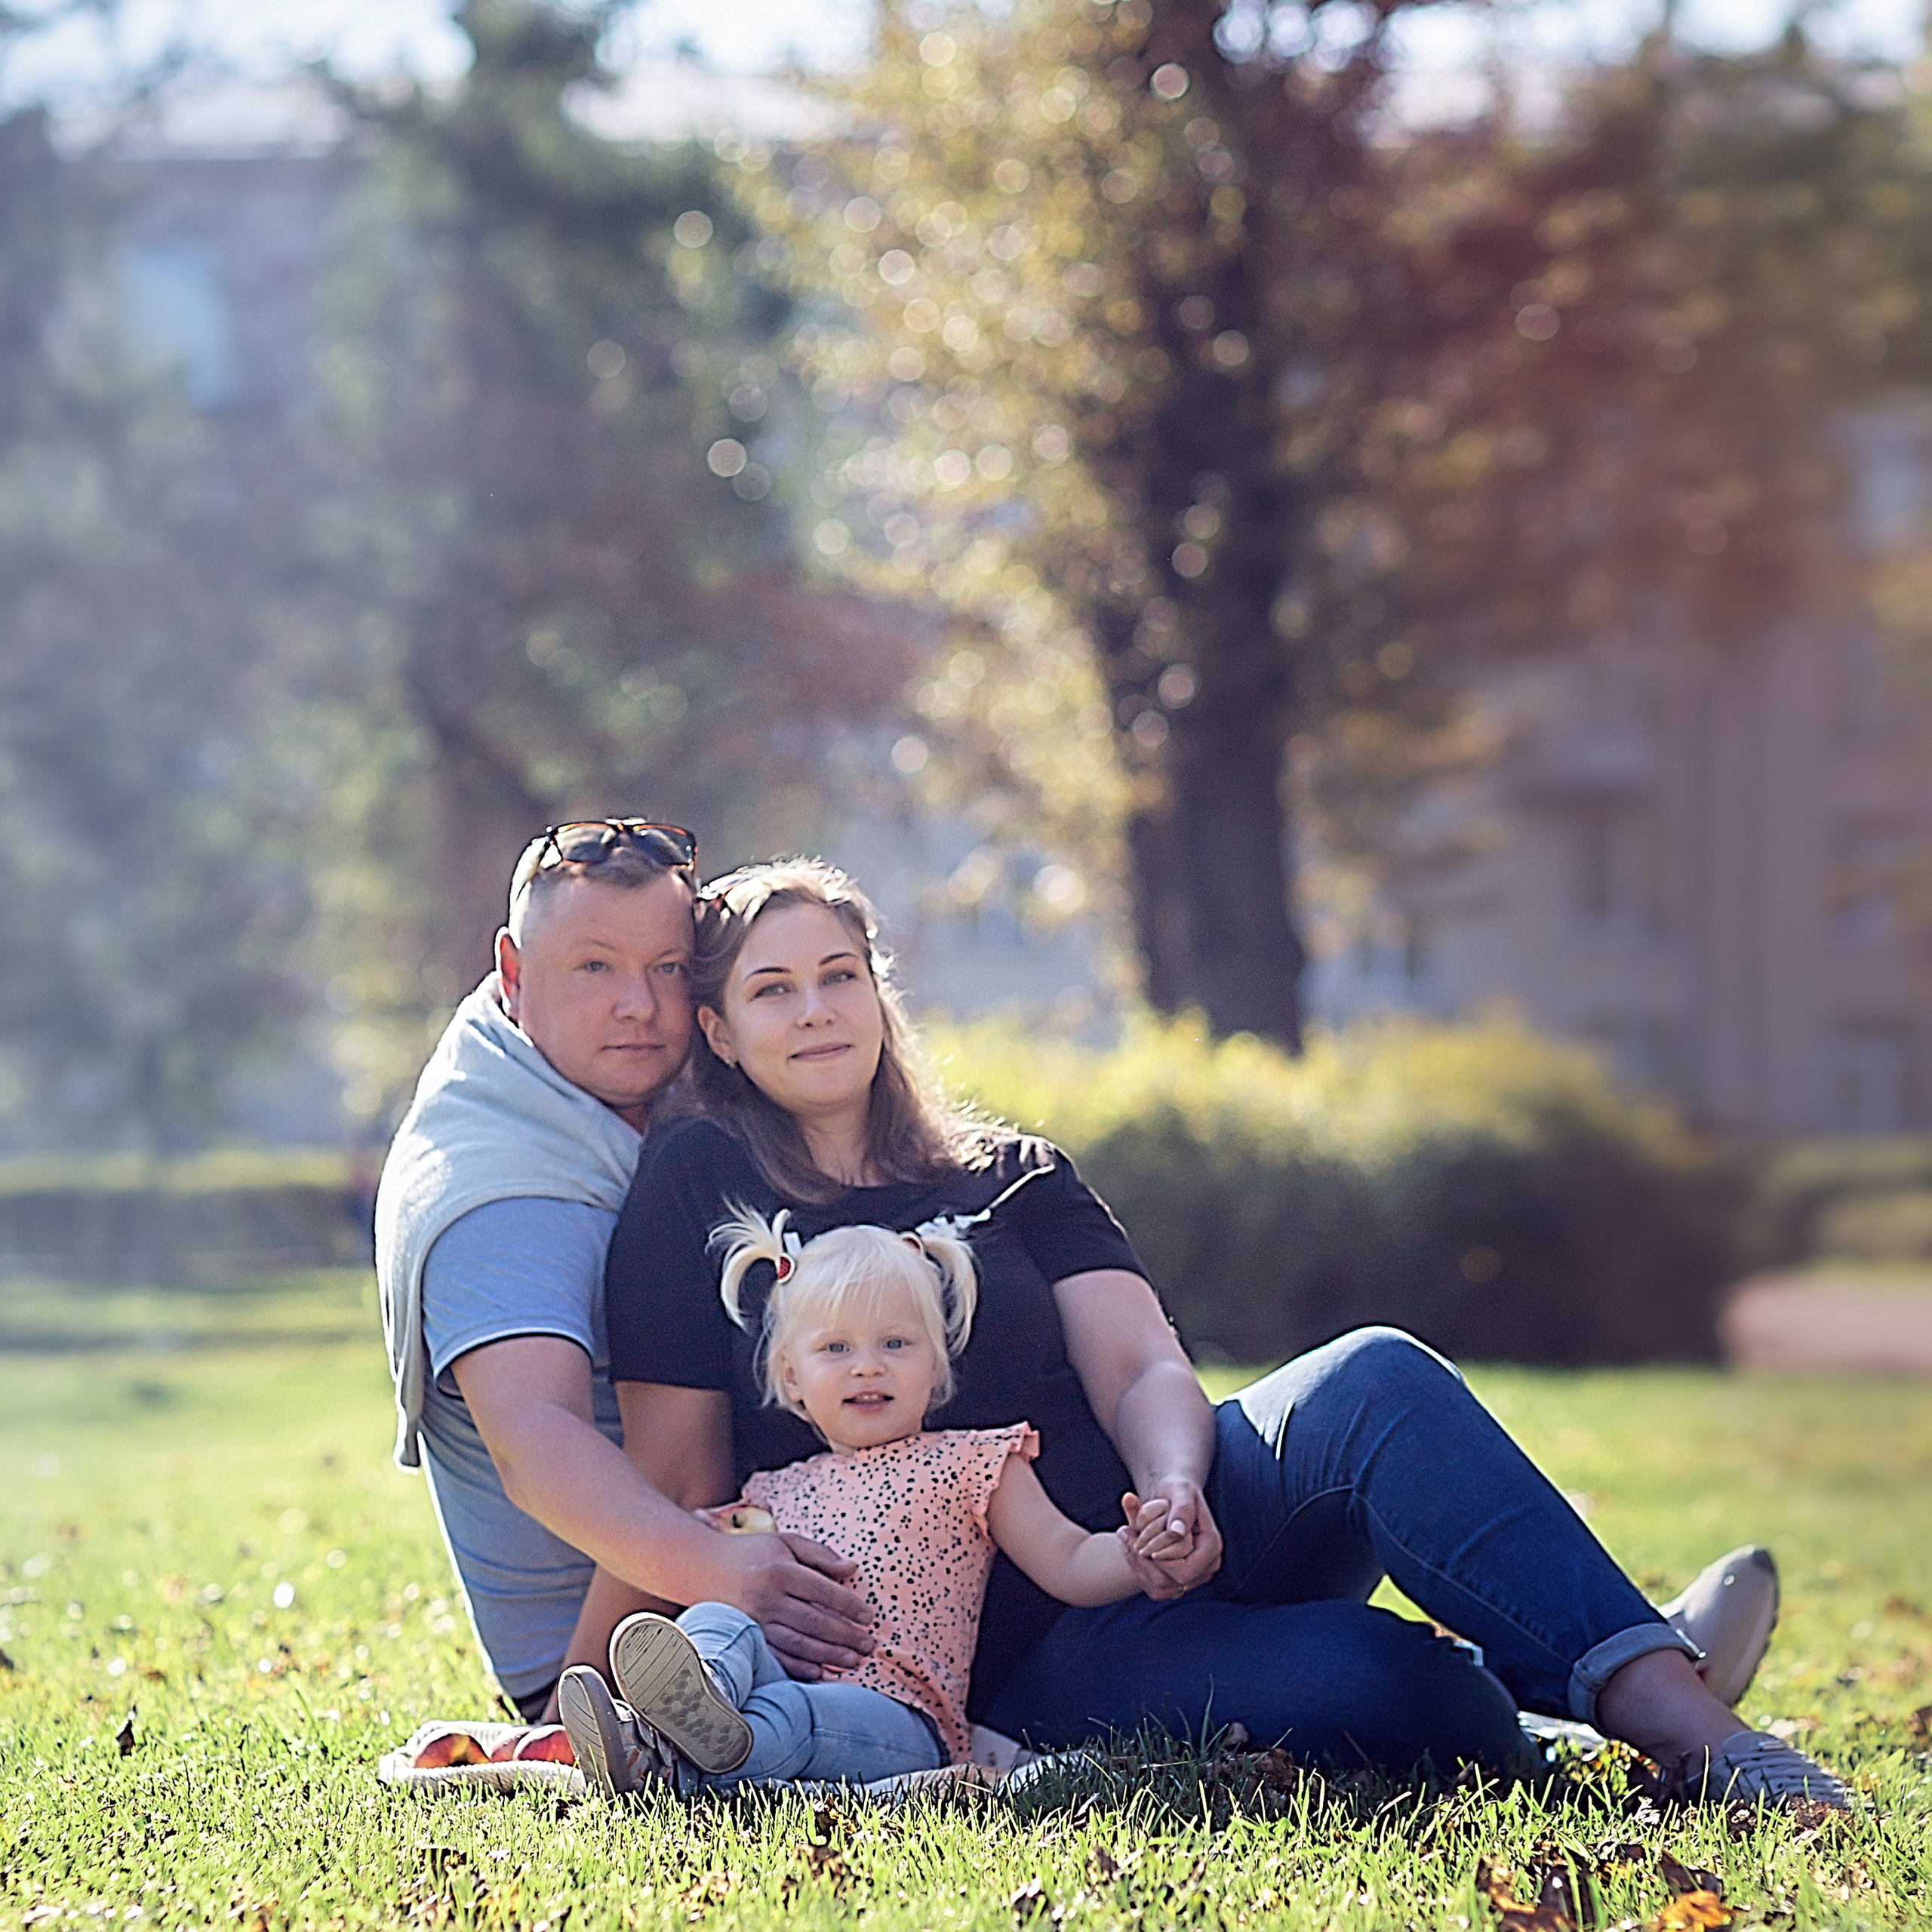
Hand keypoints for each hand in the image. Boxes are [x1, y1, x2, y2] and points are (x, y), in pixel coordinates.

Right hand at [705, 1528, 875, 1679]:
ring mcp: (754, 1622)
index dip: (849, 1605)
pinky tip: (820, 1672)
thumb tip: (852, 1569)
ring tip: (854, 1662)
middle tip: (869, 1645)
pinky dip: (799, 1668)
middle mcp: (767, 1598)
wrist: (702, 1568)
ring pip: (798, 1644)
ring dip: (829, 1655)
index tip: (868, 1616)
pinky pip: (776, 1657)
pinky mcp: (745, 1638)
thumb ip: (820, 1554)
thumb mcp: (786, 1542)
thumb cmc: (752, 1553)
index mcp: (780, 1571)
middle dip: (846, 1636)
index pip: (823, 1591)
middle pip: (815, 1622)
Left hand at [1119, 1479, 1222, 1598]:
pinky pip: (1156, 1586)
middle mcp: (1207, 1565)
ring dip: (1137, 1565)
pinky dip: (1139, 1568)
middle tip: (1122, 1534)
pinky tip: (1128, 1546)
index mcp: (1212, 1545)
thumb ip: (1181, 1508)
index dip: (1162, 1562)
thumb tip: (1177, 1532)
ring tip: (1123, 1536)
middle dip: (1145, 1563)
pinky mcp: (1180, 1579)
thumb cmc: (1176, 1488)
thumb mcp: (1179, 1489)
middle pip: (1171, 1583)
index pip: (1185, 1571)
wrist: (1172, 1495)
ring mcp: (1195, 1575)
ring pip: (1161, 1587)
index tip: (1142, 1545)